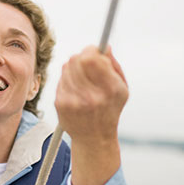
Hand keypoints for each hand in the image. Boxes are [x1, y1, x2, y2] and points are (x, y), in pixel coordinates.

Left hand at [55, 46, 127, 184]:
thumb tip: (105, 46)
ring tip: (82, 78)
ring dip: (74, 68)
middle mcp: (91, 96)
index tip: (94, 52)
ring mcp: (74, 100)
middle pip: (76, 59)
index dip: (91, 51)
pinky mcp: (61, 104)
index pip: (91, 58)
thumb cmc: (110, 110)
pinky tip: (76, 89)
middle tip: (87, 62)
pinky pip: (61, 79)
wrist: (94, 138)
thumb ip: (114, 66)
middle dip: (82, 56)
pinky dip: (68, 80)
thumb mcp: (122, 89)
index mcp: (109, 90)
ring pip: (67, 67)